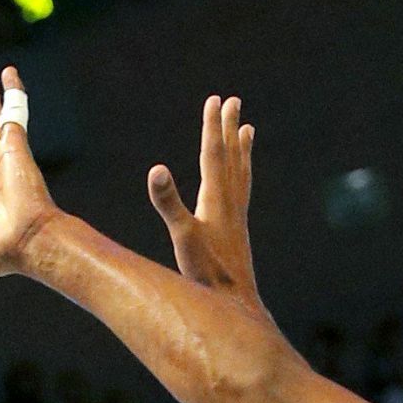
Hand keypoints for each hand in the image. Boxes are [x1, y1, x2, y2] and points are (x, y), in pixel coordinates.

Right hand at [147, 95, 261, 309]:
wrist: (235, 302)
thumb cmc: (208, 273)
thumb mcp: (183, 236)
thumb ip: (169, 203)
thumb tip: (156, 169)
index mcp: (217, 200)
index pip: (213, 155)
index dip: (212, 127)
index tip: (215, 99)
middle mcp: (231, 203)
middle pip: (231, 157)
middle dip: (229, 128)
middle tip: (233, 100)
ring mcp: (236, 217)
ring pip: (240, 173)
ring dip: (241, 149)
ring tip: (247, 129)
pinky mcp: (237, 231)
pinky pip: (241, 192)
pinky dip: (241, 177)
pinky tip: (239, 181)